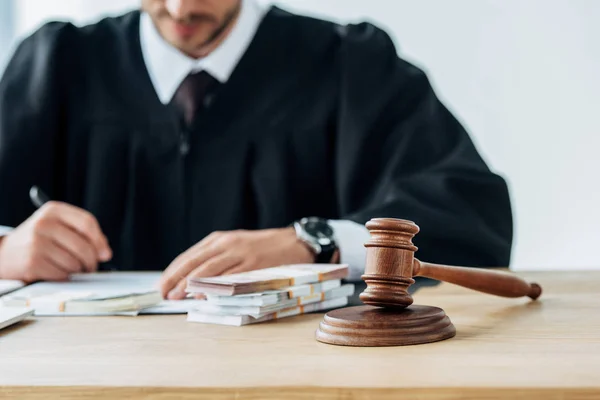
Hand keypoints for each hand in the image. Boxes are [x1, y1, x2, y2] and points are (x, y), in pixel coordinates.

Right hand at [0, 202, 111, 282]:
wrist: (3, 254)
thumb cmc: (36, 240)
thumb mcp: (56, 227)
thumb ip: (82, 233)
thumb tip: (104, 251)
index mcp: (53, 211)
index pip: (87, 222)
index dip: (100, 240)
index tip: (105, 253)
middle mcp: (44, 224)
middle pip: (84, 245)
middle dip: (91, 261)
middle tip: (90, 266)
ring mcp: (36, 242)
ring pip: (74, 262)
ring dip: (77, 270)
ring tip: (70, 267)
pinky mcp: (32, 262)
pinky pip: (62, 274)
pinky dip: (64, 276)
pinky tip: (56, 271)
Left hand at [159, 227, 314, 299]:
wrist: (294, 242)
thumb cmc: (262, 248)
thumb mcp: (235, 246)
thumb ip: (215, 260)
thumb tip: (192, 282)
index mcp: (219, 239)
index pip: (189, 256)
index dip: (172, 271)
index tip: (161, 285)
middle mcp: (227, 244)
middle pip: (195, 262)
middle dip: (176, 278)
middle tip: (163, 293)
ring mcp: (240, 254)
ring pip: (209, 269)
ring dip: (190, 284)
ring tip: (177, 296)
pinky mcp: (253, 265)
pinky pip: (229, 277)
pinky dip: (215, 286)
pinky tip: (204, 294)